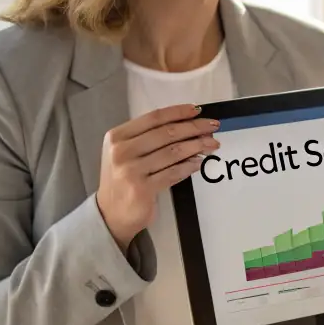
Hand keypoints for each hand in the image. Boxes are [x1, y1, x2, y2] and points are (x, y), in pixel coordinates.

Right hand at [96, 104, 219, 250]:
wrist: (111, 214)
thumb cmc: (123, 180)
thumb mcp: (128, 153)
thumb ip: (149, 139)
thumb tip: (189, 126)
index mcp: (117, 136)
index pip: (153, 118)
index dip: (178, 112)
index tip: (198, 110)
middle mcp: (121, 151)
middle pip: (166, 133)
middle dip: (194, 128)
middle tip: (213, 127)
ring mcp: (130, 170)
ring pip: (172, 152)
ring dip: (197, 146)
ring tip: (212, 144)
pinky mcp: (142, 189)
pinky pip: (173, 173)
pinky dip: (189, 166)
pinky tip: (199, 162)